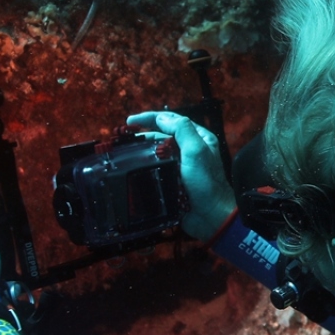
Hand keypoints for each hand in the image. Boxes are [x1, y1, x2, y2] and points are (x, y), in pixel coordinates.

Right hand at [126, 111, 237, 241]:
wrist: (211, 216)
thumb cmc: (207, 183)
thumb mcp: (196, 151)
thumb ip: (181, 130)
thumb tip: (161, 117)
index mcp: (198, 138)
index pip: (172, 120)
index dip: (150, 118)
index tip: (131, 120)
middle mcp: (189, 150)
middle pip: (162, 135)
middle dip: (143, 134)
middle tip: (124, 137)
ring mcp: (180, 166)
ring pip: (157, 152)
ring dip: (142, 150)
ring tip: (126, 151)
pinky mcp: (173, 181)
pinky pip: (156, 169)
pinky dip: (144, 166)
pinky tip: (133, 167)